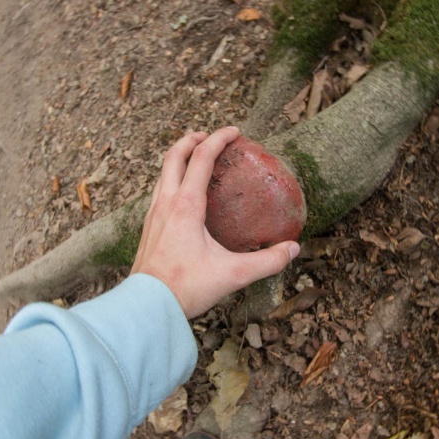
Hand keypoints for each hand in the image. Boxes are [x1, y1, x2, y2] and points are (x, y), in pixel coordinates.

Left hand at [131, 126, 299, 317]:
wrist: (146, 306)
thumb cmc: (185, 287)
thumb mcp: (233, 274)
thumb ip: (266, 261)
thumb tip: (292, 249)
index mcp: (186, 205)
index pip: (202, 158)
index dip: (219, 139)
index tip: (235, 132)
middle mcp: (166, 203)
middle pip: (174, 156)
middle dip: (192, 139)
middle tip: (209, 136)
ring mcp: (153, 214)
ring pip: (162, 173)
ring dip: (179, 158)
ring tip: (195, 158)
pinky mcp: (147, 227)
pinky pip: (158, 191)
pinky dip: (171, 179)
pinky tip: (182, 194)